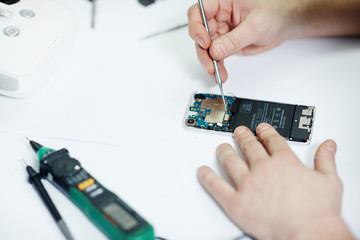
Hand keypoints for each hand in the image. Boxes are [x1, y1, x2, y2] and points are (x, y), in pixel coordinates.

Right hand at [187, 0, 297, 81]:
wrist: (287, 23)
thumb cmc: (275, 12)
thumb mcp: (255, 26)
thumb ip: (234, 40)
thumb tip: (215, 51)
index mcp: (223, 2)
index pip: (199, 12)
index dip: (197, 27)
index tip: (205, 43)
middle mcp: (219, 16)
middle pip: (200, 33)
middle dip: (203, 51)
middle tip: (210, 64)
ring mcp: (222, 31)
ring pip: (206, 48)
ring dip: (210, 62)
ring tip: (217, 73)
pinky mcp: (226, 44)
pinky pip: (216, 56)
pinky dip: (217, 66)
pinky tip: (220, 74)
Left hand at [198, 123, 353, 239]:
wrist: (308, 233)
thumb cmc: (318, 211)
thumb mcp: (329, 180)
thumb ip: (325, 160)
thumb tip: (328, 146)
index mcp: (284, 161)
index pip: (272, 140)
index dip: (265, 132)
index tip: (261, 128)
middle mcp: (262, 168)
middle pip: (248, 146)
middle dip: (242, 137)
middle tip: (238, 132)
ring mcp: (247, 184)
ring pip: (230, 161)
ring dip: (224, 152)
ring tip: (221, 147)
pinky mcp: (236, 202)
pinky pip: (216, 186)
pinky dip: (207, 177)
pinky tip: (202, 171)